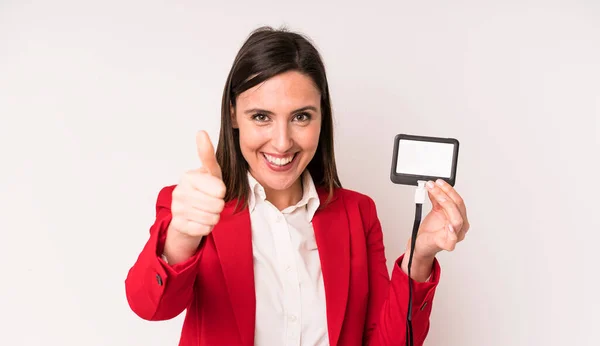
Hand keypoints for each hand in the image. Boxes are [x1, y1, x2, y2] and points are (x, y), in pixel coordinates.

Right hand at [164, 131, 225, 262]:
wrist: (188, 213)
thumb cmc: (204, 190)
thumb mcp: (210, 172)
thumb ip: (207, 154)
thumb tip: (201, 132)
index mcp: (188, 176)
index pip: (220, 190)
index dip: (222, 192)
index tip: (214, 190)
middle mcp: (179, 191)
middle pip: (217, 205)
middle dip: (219, 206)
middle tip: (211, 203)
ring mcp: (177, 209)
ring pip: (212, 218)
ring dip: (213, 217)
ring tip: (205, 211)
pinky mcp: (178, 225)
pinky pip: (204, 229)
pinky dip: (206, 227)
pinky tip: (199, 221)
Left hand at [410, 179, 469, 260]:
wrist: (421, 244)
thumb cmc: (431, 230)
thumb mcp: (435, 210)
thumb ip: (437, 199)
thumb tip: (434, 185)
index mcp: (460, 216)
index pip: (458, 200)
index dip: (448, 190)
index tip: (438, 182)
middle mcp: (461, 226)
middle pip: (458, 207)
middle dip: (445, 194)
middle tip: (433, 186)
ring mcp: (456, 236)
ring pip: (457, 219)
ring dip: (446, 204)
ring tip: (436, 195)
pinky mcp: (447, 244)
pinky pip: (453, 240)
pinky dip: (452, 233)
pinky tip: (448, 225)